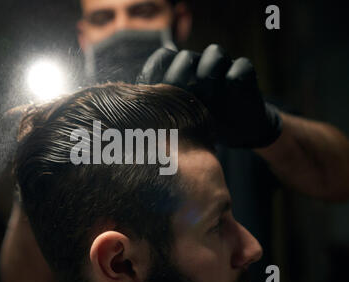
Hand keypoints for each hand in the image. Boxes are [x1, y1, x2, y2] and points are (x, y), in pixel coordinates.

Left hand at [137, 44, 281, 147]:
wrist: (235, 131)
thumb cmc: (198, 126)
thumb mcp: (174, 122)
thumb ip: (158, 111)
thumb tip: (135, 113)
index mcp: (176, 71)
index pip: (162, 58)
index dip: (158, 73)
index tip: (157, 96)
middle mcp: (197, 64)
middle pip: (185, 57)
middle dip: (181, 79)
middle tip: (182, 102)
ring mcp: (221, 67)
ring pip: (214, 54)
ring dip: (209, 76)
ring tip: (208, 102)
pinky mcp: (243, 73)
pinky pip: (240, 68)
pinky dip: (234, 82)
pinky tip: (230, 102)